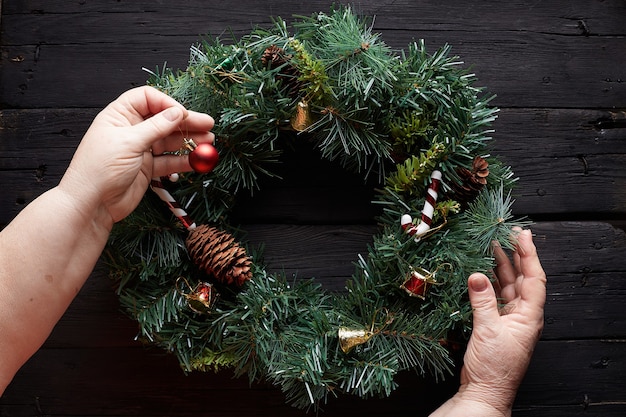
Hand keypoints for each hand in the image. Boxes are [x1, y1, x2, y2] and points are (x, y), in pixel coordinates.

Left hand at [59, 86, 214, 224]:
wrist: (91, 203)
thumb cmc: (99, 169)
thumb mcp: (129, 142)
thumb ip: (156, 127)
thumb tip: (177, 113)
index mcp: (120, 116)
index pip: (147, 99)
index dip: (167, 104)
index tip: (183, 114)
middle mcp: (131, 130)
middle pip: (164, 119)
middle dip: (186, 122)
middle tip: (208, 124)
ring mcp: (140, 149)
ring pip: (170, 141)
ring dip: (189, 141)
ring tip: (209, 143)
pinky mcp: (147, 168)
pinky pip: (170, 161)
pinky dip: (184, 161)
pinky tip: (197, 160)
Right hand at [431, 228, 546, 416]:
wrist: (484, 391)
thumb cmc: (493, 368)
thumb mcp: (487, 331)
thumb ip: (482, 301)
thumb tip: (476, 275)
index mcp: (530, 316)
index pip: (534, 278)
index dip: (529, 254)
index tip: (522, 235)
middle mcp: (523, 316)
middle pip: (522, 279)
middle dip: (515, 255)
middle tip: (508, 234)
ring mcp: (510, 320)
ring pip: (508, 286)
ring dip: (501, 267)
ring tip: (493, 245)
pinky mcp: (496, 325)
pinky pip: (496, 297)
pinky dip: (490, 283)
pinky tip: (482, 272)